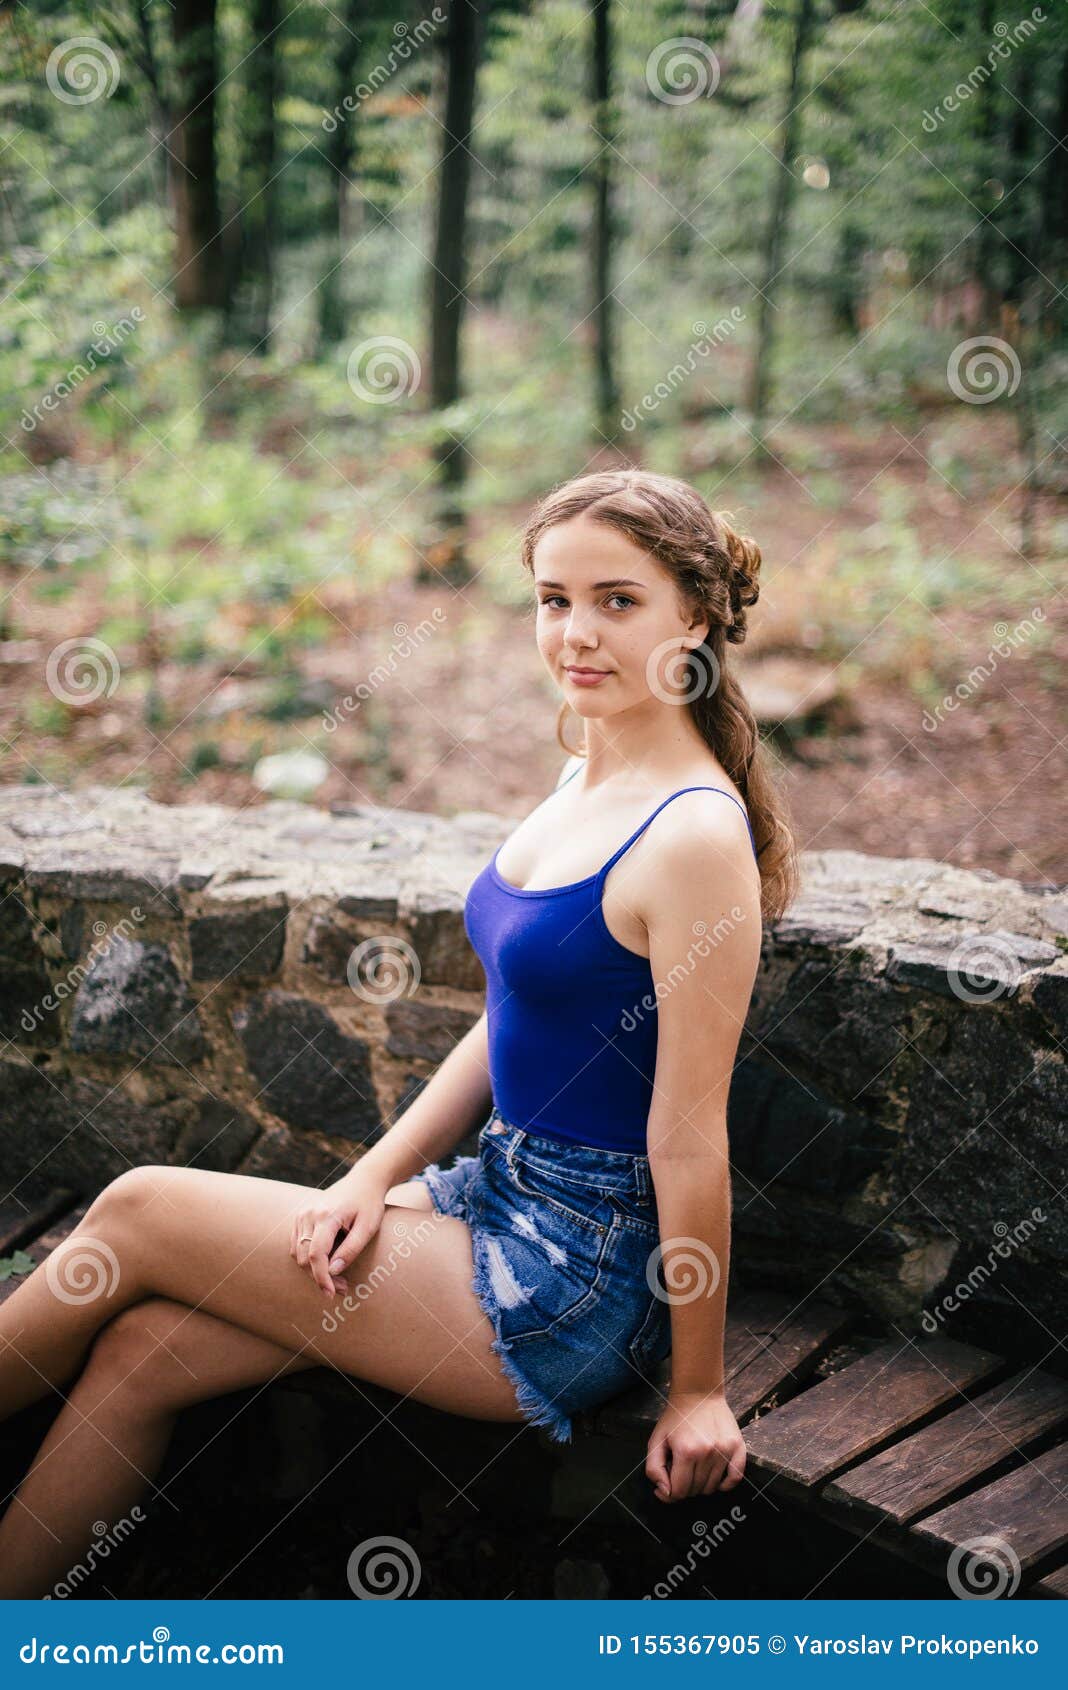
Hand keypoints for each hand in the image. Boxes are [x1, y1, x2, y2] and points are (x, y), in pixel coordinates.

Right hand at [288, 1172, 386, 1298]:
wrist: (364, 1180)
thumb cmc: (369, 1204)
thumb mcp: (368, 1227)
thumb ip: (351, 1249)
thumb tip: (334, 1271)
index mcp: (326, 1215)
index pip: (316, 1254)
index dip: (321, 1277)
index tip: (331, 1294)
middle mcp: (309, 1214)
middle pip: (304, 1257)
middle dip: (321, 1277)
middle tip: (343, 1288)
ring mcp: (302, 1214)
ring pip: (298, 1253)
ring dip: (314, 1270)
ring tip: (338, 1277)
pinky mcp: (301, 1217)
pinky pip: (297, 1245)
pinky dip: (308, 1258)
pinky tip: (328, 1262)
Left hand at [645, 1390, 746, 1501]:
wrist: (698, 1393)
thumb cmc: (676, 1417)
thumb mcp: (656, 1439)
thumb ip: (654, 1468)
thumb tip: (664, 1493)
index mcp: (685, 1451)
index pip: (678, 1491)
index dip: (670, 1493)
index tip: (666, 1486)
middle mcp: (707, 1453)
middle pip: (695, 1491)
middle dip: (684, 1488)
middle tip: (680, 1472)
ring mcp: (724, 1450)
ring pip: (712, 1487)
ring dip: (701, 1485)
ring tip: (694, 1469)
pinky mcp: (738, 1447)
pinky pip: (735, 1478)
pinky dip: (725, 1485)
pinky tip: (715, 1478)